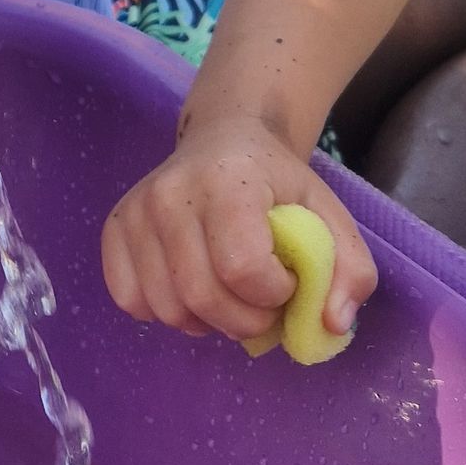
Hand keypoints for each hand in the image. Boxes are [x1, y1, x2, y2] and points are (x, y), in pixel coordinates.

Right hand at [102, 115, 375, 345]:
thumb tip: (332, 325)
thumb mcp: (330, 216)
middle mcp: (170, 193)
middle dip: (244, 320)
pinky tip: (190, 290)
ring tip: (229, 296)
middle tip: (262, 304)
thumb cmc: (278, 183)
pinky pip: (130, 300)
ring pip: (166, 308)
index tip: (286, 278)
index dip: (273, 292)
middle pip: (201, 296)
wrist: (226, 139)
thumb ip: (351, 271)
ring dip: (207, 322)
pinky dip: (165, 312)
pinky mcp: (114, 229)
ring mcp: (135, 211)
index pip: (242, 267)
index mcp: (227, 181)